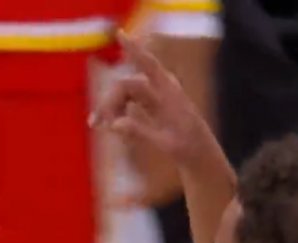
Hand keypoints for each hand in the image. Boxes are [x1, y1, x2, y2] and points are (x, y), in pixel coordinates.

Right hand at [90, 31, 207, 168]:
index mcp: (170, 94)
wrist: (201, 154)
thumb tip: (114, 124)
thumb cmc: (188, 150)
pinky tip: (110, 124)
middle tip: (96, 124)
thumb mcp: (165, 144)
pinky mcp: (153, 103)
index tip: (120, 34)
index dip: (134, 49)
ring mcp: (157, 95)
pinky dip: (118, 110)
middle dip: (110, 101)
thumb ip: (140, 132)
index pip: (149, 66)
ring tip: (99, 125)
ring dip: (111, 106)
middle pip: (127, 85)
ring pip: (125, 92)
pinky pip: (129, 100)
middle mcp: (162, 90)